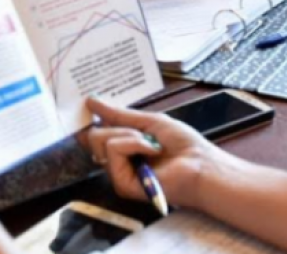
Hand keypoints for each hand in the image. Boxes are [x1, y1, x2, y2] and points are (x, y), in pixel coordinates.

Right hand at [85, 97, 226, 209]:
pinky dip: (133, 144)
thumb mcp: (149, 121)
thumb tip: (92, 101)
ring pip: (101, 141)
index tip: (87, 103)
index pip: (96, 135)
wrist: (199, 163)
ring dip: (130, 135)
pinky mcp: (122, 184)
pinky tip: (151, 151)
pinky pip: (113, 150)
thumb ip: (119, 114)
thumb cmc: (183, 145)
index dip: (90, 120)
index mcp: (124, 148)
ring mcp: (119, 174)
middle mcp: (118, 162)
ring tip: (152, 144)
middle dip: (118, 126)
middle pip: (95, 136)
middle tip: (142, 133)